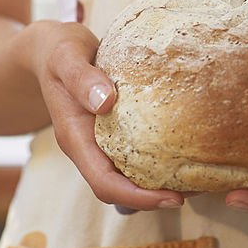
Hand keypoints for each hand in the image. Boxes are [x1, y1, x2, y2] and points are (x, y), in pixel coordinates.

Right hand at [19, 20, 188, 210]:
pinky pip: (134, 157)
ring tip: (198, 177)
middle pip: (120, 190)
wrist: (48, 49)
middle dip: (156, 197)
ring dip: (159, 184)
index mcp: (75, 138)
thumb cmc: (58, 50)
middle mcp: (87, 147)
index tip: (173, 197)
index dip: (138, 197)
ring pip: (128, 177)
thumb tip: (105, 102)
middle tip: (200, 189)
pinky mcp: (111, 133)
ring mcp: (98, 143)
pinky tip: (183, 153)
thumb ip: (81, 78)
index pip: (104, 183)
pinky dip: (157, 162)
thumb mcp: (66, 56)